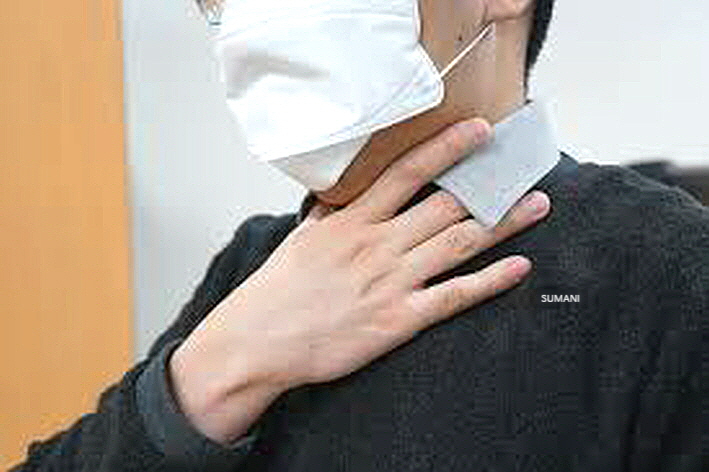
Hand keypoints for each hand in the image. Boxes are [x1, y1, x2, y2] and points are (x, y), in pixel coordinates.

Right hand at [169, 117, 550, 444]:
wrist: (258, 341)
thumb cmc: (278, 291)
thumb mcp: (301, 238)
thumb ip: (332, 214)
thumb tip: (347, 193)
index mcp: (352, 222)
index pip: (407, 174)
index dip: (447, 150)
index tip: (478, 131)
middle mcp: (377, 246)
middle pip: (446, 207)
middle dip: (490, 184)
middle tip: (524, 167)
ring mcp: (391, 283)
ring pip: (458, 244)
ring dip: (503, 224)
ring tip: (536, 206)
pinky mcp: (398, 320)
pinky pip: (453, 296)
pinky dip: (489, 282)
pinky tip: (519, 268)